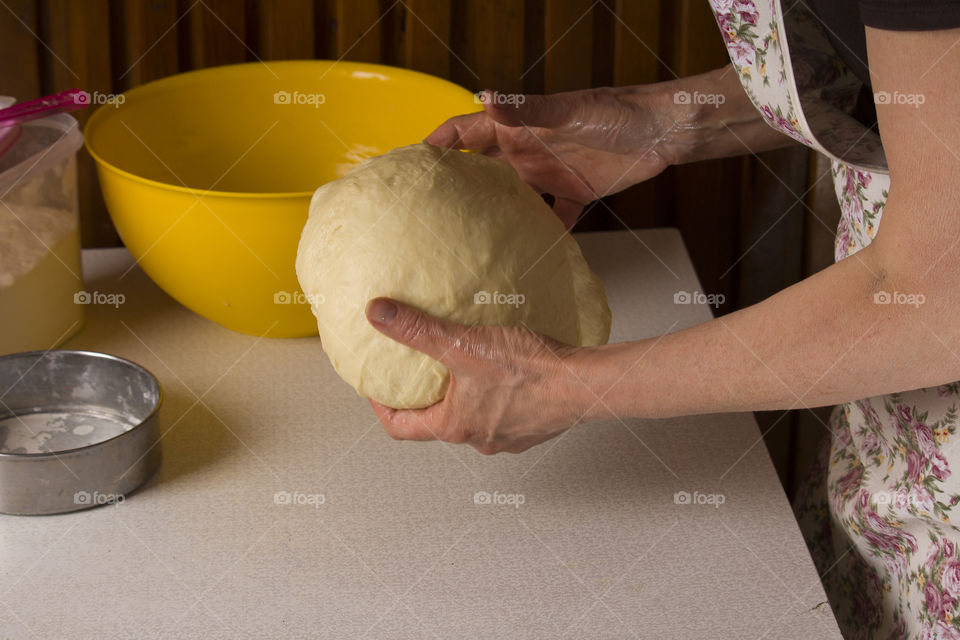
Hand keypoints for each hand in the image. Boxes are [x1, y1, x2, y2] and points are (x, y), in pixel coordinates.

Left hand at [365, 297, 583, 454]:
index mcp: (455, 426)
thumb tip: (379, 315)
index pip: (401, 429)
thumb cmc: (530, 373)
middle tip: (419, 373)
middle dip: (426, 398)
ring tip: (463, 367)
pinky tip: (503, 371)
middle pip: (437, 423)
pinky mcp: (533, 428)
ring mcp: (508, 437)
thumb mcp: (463, 344)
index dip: (382, 409)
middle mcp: (479, 438)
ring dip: (462, 397)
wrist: (584, 385)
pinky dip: (494, 396)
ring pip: (472, 419)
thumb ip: (418, 330)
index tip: (378, 389)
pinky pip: (503, 413)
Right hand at [427, 87, 676, 227]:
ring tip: (469, 242)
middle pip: (481, 170)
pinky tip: (527, 257)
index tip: (411, 164)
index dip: (438, 144)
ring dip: (494, 216)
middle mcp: (527, 150)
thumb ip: (526, 109)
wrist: (662, 131)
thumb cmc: (616, 112)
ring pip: (511, 198)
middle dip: (456, 187)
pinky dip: (541, 235)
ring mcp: (549, 173)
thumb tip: (484, 96)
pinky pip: (552, 218)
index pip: (466, 132)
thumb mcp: (567, 111)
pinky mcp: (575, 192)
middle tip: (428, 212)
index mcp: (518, 127)